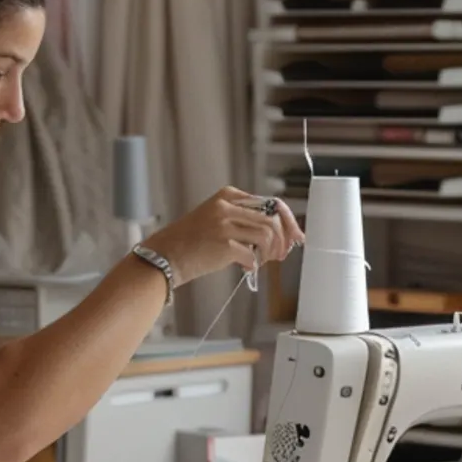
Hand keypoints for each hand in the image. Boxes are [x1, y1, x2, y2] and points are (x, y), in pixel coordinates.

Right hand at [142, 187, 302, 285]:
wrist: (164, 256)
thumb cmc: (192, 242)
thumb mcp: (217, 219)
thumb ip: (244, 220)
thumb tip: (278, 234)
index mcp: (228, 195)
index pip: (271, 203)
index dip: (288, 221)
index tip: (296, 236)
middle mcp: (227, 205)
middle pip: (273, 219)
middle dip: (284, 239)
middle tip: (283, 254)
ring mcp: (224, 224)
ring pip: (267, 236)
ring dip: (271, 253)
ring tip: (263, 261)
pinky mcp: (223, 244)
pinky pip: (252, 255)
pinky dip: (254, 263)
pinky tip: (247, 267)